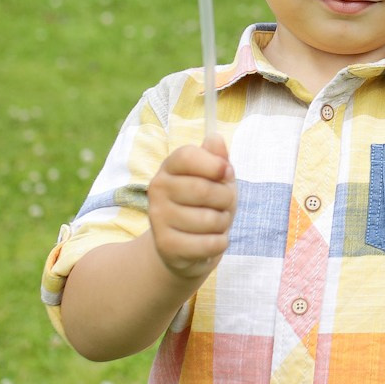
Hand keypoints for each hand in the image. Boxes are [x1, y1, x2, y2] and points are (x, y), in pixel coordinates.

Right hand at [147, 136, 235, 280]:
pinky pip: (209, 243)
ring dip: (223, 223)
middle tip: (223, 205)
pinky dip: (220, 243)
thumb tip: (216, 138)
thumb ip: (217, 158)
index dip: (214, 164)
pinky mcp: (166, 245)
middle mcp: (157, 189)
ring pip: (210, 219)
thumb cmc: (204, 205)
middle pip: (203, 189)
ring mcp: (158, 218)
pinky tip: (210, 240)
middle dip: (226, 199)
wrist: (184, 245)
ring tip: (214, 223)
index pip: (187, 156)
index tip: (227, 173)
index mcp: (170, 167)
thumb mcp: (215, 179)